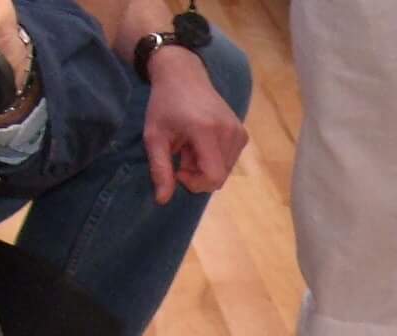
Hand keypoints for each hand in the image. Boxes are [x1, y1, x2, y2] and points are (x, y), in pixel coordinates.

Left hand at [144, 48, 247, 199]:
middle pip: (219, 177)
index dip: (195, 183)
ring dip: (205, 167)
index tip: (178, 170)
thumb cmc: (164, 103)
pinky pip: (230, 160)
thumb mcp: (154, 137)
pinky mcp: (242, 133)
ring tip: (190, 147)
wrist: (183, 74)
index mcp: (207, 131)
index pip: (213, 177)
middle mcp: (229, 131)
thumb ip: (160, 169)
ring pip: (225, 171)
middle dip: (198, 174)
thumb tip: (162, 201)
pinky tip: (200, 143)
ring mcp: (239, 132)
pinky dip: (214, 159)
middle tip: (181, 155)